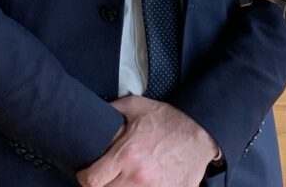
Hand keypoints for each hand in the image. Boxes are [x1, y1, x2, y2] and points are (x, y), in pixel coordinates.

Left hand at [77, 95, 216, 186]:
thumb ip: (111, 110)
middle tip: (105, 175)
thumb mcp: (136, 106)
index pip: (92, 180)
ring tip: (122, 178)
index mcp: (127, 155)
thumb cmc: (168, 121)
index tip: (87, 172)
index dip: (85, 177)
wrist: (200, 133)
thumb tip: (95, 114)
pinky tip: (137, 183)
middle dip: (102, 184)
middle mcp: (138, 177)